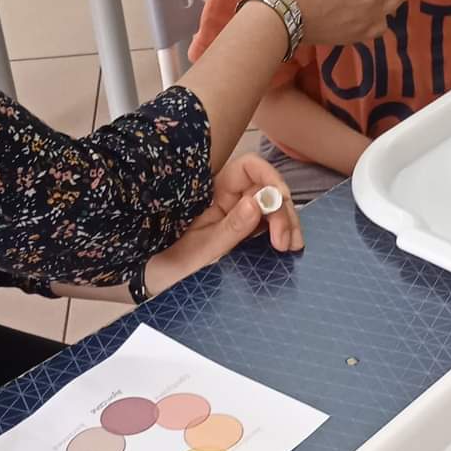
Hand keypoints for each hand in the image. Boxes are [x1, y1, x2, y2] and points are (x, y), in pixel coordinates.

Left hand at [144, 153, 302, 295]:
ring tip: (292, 246)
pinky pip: (268, 223)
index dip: (269, 177)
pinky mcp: (243, 230)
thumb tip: (258, 203)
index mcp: (214, 192)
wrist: (157, 283)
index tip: (280, 201)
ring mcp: (237, 213)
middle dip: (282, 209)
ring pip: (272, 206)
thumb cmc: (171, 264)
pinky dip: (281, 231)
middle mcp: (228, 197)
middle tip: (285, 241)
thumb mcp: (201, 250)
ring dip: (287, 222)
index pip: (248, 167)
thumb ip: (230, 227)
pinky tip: (288, 245)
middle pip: (267, 188)